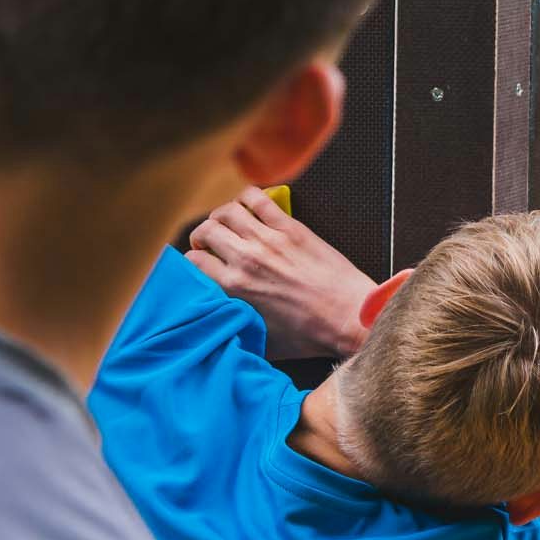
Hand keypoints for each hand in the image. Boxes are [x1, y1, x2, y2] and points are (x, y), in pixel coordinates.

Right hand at [188, 190, 379, 358]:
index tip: (199, 265)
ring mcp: (269, 239)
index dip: (192, 262)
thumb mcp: (260, 341)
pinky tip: (248, 207)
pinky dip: (246, 198)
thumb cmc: (308, 334)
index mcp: (235, 288)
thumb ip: (233, 327)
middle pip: (205, 231)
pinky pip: (258, 199)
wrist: (348, 316)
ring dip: (220, 216)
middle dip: (201, 237)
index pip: (193, 262)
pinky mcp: (291, 227)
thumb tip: (217, 324)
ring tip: (226, 225)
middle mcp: (246, 259)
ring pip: (227, 211)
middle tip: (210, 244)